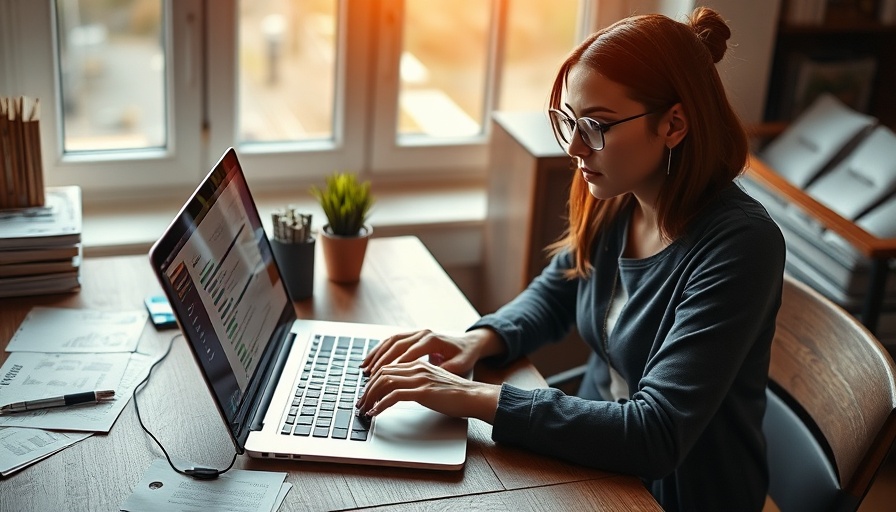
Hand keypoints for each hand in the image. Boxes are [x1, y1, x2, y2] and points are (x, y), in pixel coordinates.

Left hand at [356, 359, 500, 422]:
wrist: (473, 396)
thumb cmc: (455, 393)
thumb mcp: (432, 382)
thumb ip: (417, 382)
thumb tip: (399, 392)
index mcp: (418, 364)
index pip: (387, 368)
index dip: (372, 381)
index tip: (366, 394)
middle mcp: (416, 368)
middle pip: (382, 374)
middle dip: (367, 389)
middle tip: (360, 403)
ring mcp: (419, 379)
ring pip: (384, 383)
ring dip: (371, 397)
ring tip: (365, 409)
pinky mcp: (423, 392)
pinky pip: (394, 396)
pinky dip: (381, 405)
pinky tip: (376, 413)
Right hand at [361, 328, 503, 377]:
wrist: (469, 344)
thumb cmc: (465, 356)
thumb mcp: (459, 365)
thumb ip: (444, 371)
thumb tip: (432, 378)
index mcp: (432, 339)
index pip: (410, 352)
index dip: (396, 365)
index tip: (384, 377)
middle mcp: (422, 333)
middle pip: (396, 345)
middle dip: (381, 361)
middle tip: (369, 375)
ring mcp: (416, 332)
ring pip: (390, 342)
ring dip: (376, 355)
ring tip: (365, 369)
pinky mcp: (412, 336)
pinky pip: (391, 342)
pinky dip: (379, 351)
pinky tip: (370, 362)